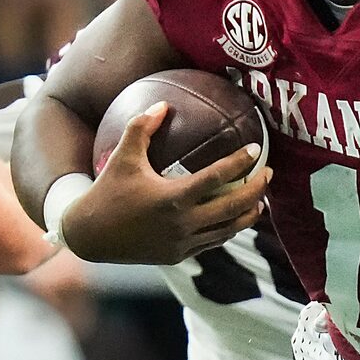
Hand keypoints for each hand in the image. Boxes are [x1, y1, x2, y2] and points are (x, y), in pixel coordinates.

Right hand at [61, 104, 269, 263]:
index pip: (217, 177)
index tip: (256, 149)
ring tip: (260, 200)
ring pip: (229, 229)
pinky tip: (236, 217)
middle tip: (269, 174)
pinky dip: (229, 228)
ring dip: (249, 214)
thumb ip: (142, 127)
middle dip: (257, 190)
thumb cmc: (107, 190)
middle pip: (234, 206)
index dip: (240, 162)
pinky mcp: (181, 255)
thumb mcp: (122, 156)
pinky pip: (214, 241)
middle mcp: (183, 223)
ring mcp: (184, 242)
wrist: (90, 235)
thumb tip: (163, 104)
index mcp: (172, 197)